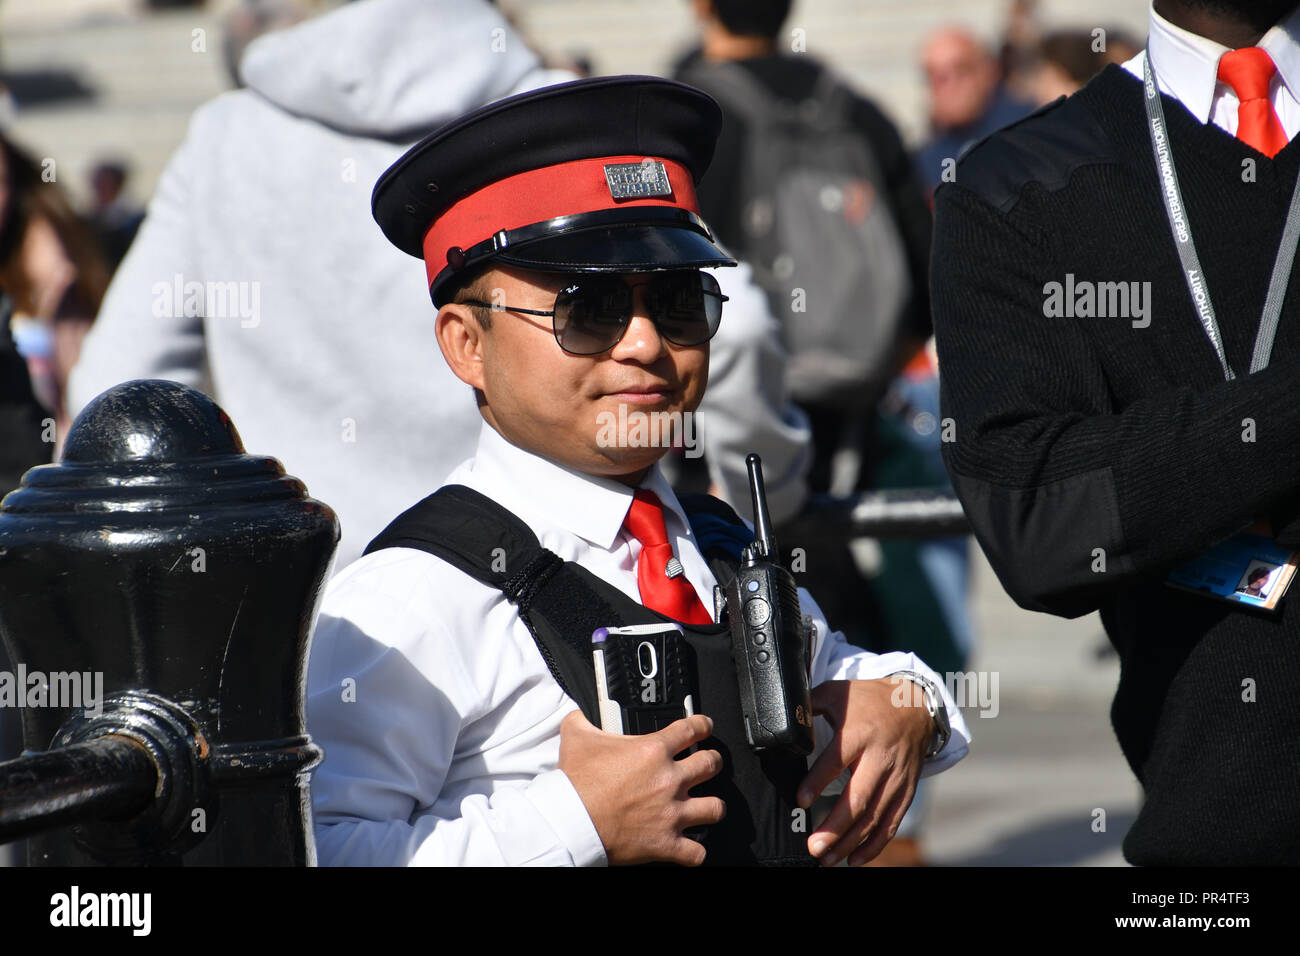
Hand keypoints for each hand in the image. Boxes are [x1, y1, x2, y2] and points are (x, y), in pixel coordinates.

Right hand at [558, 710, 725, 865]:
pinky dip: (696, 850)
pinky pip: (696, 852)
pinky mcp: (666, 843)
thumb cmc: (576, 784)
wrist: (572, 822)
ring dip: (712, 806)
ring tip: (707, 805)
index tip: (704, 726)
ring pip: (714, 808)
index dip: (702, 725)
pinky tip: (692, 846)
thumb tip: (577, 715)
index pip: (691, 729)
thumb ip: (581, 721)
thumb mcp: (576, 739)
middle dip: (712, 761)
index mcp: (653, 751)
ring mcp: (671, 813)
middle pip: (710, 764)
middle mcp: (669, 780)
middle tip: (709, 762)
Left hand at [797, 678, 932, 865]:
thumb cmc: (868, 700)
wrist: (915, 705)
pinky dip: (875, 844)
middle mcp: (880, 757)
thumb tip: (783, 717)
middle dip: (835, 827)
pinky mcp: (907, 789)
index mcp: (859, 732)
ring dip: (851, 842)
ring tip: (827, 858)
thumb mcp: (837, 692)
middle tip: (813, 846)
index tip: (800, 801)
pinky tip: (855, 859)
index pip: (836, 760)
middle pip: (858, 799)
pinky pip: (892, 822)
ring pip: (875, 816)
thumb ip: (809, 704)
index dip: (817, 782)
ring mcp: (896, 777)